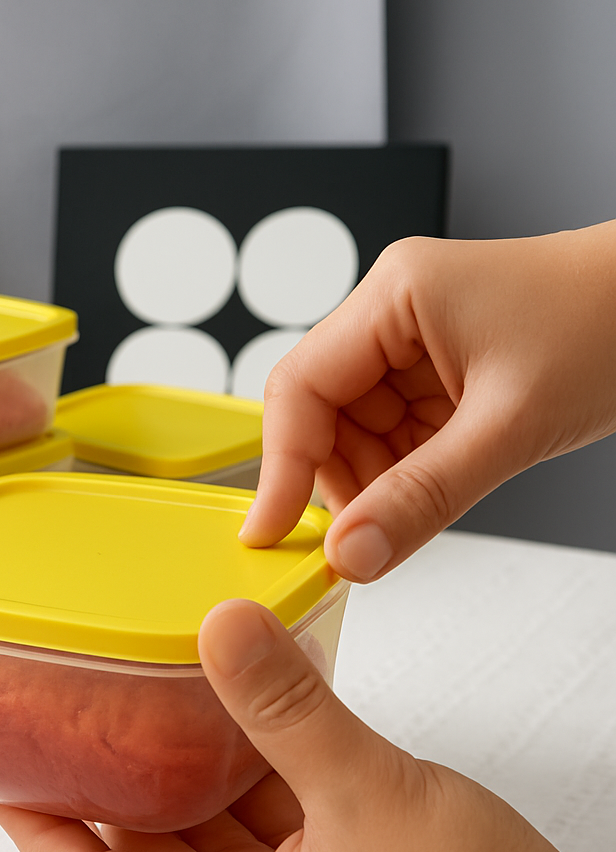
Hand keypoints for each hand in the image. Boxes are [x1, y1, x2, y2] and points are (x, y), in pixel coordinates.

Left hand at [0, 599, 615, 851]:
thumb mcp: (364, 791)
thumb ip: (288, 706)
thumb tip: (224, 629)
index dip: (35, 831)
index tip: (0, 776)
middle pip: (143, 851)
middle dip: (101, 791)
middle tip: (72, 720)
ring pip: (210, 830)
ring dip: (177, 774)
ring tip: (147, 701)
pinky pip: (269, 818)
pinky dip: (248, 771)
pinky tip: (249, 719)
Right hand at [238, 223, 615, 581]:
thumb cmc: (613, 320)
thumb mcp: (511, 424)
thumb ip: (424, 496)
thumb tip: (352, 553)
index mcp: (393, 298)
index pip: (299, 388)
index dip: (279, 466)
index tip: (270, 531)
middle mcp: (391, 317)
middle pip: (321, 417)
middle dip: (340, 482)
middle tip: (358, 541)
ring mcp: (412, 347)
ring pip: (356, 436)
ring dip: (375, 485)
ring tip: (414, 512)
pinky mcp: (435, 376)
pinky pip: (394, 439)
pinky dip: (404, 477)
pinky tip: (432, 492)